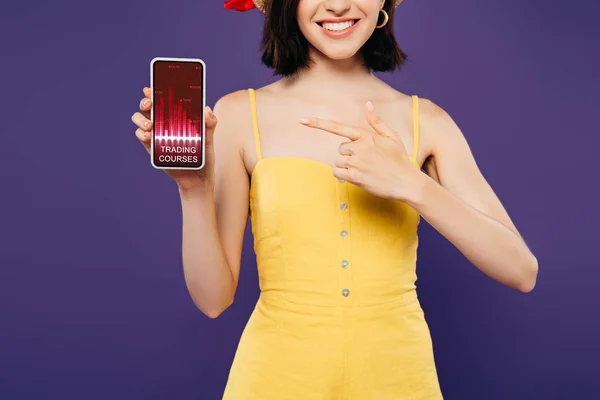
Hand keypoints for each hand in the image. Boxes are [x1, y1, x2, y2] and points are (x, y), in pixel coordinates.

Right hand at [131, 87, 217, 193]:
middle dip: (145, 102)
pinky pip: (141, 137)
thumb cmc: (204, 156)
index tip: (151, 88)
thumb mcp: (209, 138)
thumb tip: (207, 110)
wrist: (198, 178)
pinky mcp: (153, 148)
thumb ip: (210, 124)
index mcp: (177, 117)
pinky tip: (149, 136)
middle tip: (150, 104)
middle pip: (148, 107)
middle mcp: (164, 123)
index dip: (155, 91)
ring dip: (140, 119)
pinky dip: (141, 134)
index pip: (164, 100)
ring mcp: (157, 135)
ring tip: (150, 125)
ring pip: (140, 120)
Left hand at [300, 101, 424, 201]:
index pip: (338, 127)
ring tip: (366, 169)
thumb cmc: (400, 159)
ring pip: (339, 161)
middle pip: (341, 149)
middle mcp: (359, 147)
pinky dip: (344, 175)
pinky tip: (360, 176)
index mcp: (366, 135)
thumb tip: (367, 104)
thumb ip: (376, 121)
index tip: (302, 120)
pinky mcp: (355, 176)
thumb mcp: (392, 136)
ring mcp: (357, 162)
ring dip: (348, 166)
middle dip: (350, 155)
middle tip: (367, 161)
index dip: (318, 123)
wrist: (407, 182)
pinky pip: (337, 172)